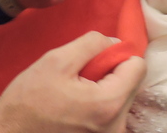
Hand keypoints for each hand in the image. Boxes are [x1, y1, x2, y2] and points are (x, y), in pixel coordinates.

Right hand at [0, 31, 145, 132]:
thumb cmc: (28, 100)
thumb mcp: (57, 60)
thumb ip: (93, 43)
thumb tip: (115, 43)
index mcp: (109, 104)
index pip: (138, 66)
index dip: (117, 56)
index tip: (94, 60)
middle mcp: (117, 126)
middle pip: (131, 83)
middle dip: (110, 73)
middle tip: (79, 78)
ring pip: (122, 98)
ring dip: (103, 89)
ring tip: (74, 94)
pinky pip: (112, 114)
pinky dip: (99, 105)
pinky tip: (75, 108)